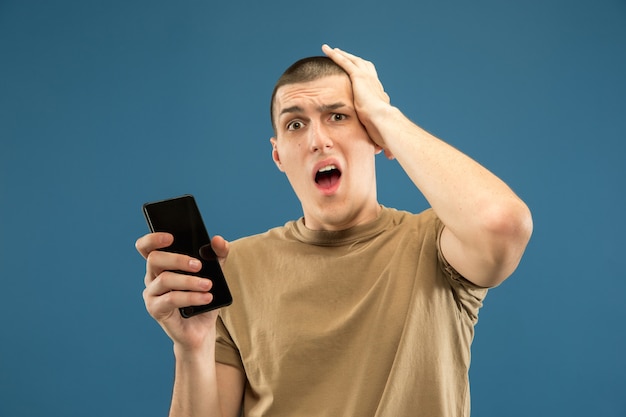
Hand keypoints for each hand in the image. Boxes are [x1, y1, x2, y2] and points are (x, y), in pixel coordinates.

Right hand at [136, 233, 229, 352]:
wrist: (202, 329)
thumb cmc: (204, 297)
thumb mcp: (215, 274)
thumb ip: (218, 255)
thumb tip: (218, 240)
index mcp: (163, 265)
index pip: (147, 247)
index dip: (153, 238)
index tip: (171, 237)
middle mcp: (152, 277)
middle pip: (154, 259)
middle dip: (178, 259)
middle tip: (198, 265)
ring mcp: (152, 294)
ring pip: (164, 279)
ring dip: (189, 281)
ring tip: (209, 285)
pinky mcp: (156, 310)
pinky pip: (171, 299)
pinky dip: (191, 297)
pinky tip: (206, 297)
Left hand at [322, 44, 394, 159]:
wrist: (384, 122)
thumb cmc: (384, 131)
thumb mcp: (380, 136)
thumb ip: (383, 144)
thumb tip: (390, 158)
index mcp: (377, 96)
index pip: (370, 85)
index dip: (364, 81)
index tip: (358, 79)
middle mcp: (373, 84)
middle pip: (363, 68)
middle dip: (353, 61)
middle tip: (344, 56)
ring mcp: (366, 79)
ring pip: (353, 62)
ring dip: (343, 55)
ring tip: (333, 50)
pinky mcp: (359, 77)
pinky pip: (345, 62)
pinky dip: (336, 55)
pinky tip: (327, 50)